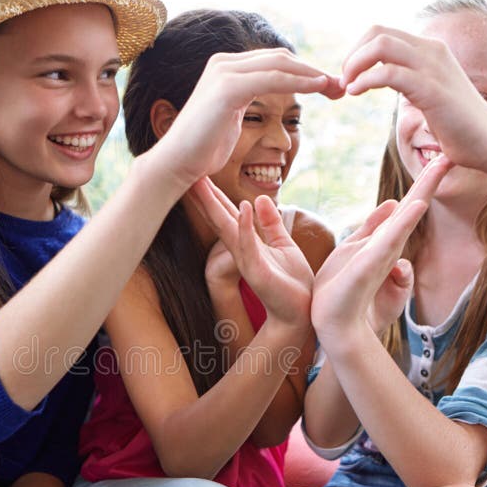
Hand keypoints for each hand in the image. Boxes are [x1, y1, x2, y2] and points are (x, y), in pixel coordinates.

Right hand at [156, 49, 343, 190]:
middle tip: (340, 86)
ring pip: (280, 65)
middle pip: (281, 59)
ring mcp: (224, 73)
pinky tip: (319, 87)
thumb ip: (245, 105)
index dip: (304, 71)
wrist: (177, 164)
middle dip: (314, 71)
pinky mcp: (227, 88)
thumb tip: (263, 108)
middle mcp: (224, 64)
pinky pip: (272, 79)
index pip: (273, 62)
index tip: (329, 86)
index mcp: (225, 70)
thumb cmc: (202, 151)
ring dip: (313, 75)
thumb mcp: (229, 120)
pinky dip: (298, 81)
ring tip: (337, 87)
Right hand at [190, 177, 312, 329]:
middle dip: (204, 197)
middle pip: (219, 219)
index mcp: (247, 243)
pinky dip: (246, 226)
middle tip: (187, 174)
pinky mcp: (258, 271)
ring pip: (228, 228)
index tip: (199, 175)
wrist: (299, 312)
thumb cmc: (291, 283)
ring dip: (215, 205)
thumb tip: (258, 198)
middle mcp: (242, 251)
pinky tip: (243, 206)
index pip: (226, 216)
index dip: (213, 196)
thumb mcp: (283, 244)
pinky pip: (250, 245)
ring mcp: (248, 261)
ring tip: (202, 183)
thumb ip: (270, 223)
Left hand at [312, 156, 451, 343]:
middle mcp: (387, 249)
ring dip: (420, 195)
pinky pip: (391, 240)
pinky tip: (414, 206)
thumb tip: (393, 208)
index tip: (435, 161)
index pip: (401, 210)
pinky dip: (403, 223)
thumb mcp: (355, 255)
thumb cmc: (345, 296)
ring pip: (404, 222)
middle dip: (427, 184)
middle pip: (410, 210)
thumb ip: (373, 233)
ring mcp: (383, 256)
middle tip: (446, 157)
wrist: (338, 326)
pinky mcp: (374, 265)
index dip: (418, 187)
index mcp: (381, 244)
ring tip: (436, 169)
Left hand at [340, 25, 486, 169]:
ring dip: (354, 65)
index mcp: (428, 50)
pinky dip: (365, 80)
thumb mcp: (426, 93)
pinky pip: (390, 73)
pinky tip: (355, 92)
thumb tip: (382, 78)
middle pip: (377, 33)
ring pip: (381, 46)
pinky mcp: (431, 89)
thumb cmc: (454, 124)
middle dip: (352, 56)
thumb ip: (406, 80)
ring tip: (346, 88)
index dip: (357, 51)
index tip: (348, 76)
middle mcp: (430, 52)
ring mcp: (432, 68)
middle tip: (343, 82)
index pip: (383, 33)